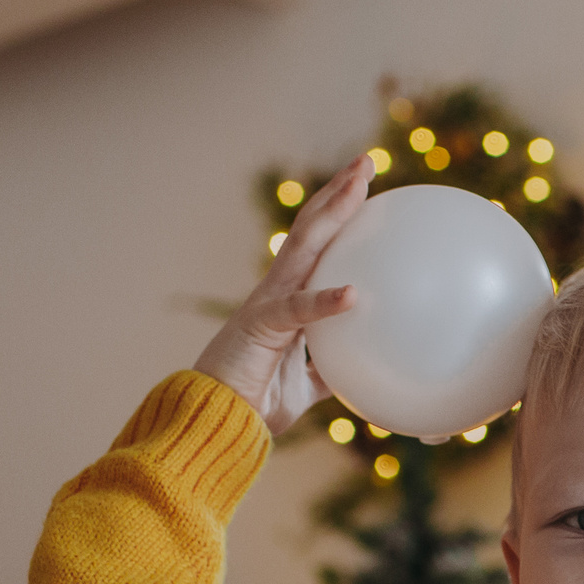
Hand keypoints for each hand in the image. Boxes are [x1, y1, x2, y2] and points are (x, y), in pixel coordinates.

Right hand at [194, 156, 371, 434]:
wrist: (216, 423)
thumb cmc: (254, 402)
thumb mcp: (305, 385)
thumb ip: (327, 368)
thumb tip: (360, 367)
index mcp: (287, 299)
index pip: (317, 246)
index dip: (338, 214)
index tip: (366, 187)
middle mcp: (276, 290)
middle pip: (311, 229)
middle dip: (338, 192)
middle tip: (367, 160)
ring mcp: (267, 303)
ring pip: (304, 246)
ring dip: (332, 212)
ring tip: (360, 183)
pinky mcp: (260, 327)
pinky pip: (298, 312)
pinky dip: (325, 301)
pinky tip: (353, 293)